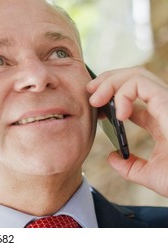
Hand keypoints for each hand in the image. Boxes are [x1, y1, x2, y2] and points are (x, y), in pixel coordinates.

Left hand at [87, 66, 167, 196]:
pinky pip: (141, 83)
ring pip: (137, 75)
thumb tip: (113, 157)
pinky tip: (118, 114)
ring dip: (110, 82)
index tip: (95, 106)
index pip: (136, 97)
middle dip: (108, 80)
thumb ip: (131, 166)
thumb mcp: (151, 175)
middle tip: (89, 91)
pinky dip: (122, 92)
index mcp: (162, 121)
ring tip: (96, 99)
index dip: (111, 96)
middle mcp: (166, 108)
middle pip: (135, 78)